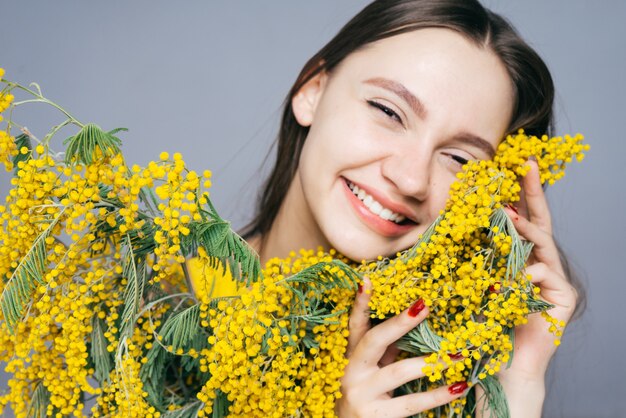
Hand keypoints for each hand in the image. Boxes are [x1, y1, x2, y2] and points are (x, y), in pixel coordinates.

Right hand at [336, 277, 468, 417]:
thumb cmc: (365, 397)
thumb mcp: (370, 371)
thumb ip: (386, 350)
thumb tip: (413, 320)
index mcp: (350, 356)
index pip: (355, 325)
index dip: (360, 304)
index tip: (367, 281)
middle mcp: (352, 372)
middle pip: (374, 340)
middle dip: (399, 323)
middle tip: (424, 307)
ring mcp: (362, 394)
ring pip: (398, 371)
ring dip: (430, 361)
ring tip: (457, 354)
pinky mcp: (376, 416)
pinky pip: (411, 402)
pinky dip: (437, 395)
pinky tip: (458, 387)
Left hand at [490, 159, 577, 416]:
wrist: (500, 363)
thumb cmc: (482, 323)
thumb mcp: (472, 281)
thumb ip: (473, 254)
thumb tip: (451, 221)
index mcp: (521, 257)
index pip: (523, 218)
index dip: (522, 192)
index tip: (517, 164)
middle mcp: (541, 263)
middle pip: (539, 221)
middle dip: (533, 192)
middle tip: (526, 165)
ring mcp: (556, 279)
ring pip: (541, 243)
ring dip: (522, 229)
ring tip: (506, 215)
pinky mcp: (564, 297)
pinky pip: (544, 274)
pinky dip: (525, 272)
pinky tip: (511, 278)